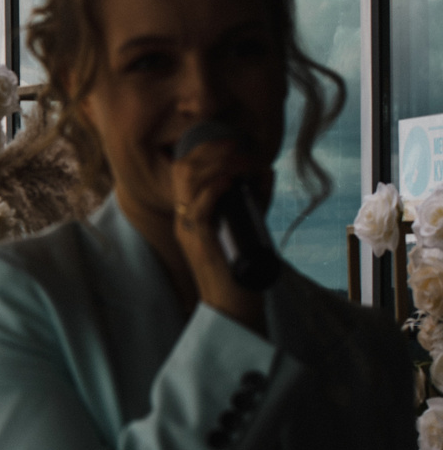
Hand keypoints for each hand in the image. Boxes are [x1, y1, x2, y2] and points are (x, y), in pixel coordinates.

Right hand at [170, 138, 266, 333]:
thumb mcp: (247, 225)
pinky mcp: (199, 242)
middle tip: (238, 145)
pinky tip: (230, 180)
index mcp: (191, 213)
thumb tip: (265, 170)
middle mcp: (185, 219)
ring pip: (189, 183)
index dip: (205, 150)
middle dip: (211, 150)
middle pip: (184, 170)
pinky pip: (199, 208)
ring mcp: (189, 230)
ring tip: (241, 158)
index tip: (232, 142)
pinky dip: (214, 188)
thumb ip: (254, 200)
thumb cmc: (240, 271)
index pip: (185, 170)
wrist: (233, 307)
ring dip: (217, 164)